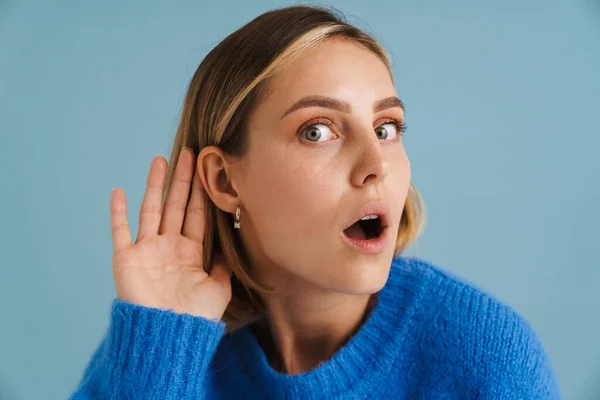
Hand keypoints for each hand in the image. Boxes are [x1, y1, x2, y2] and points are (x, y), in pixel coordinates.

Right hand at [109, 147, 231, 320]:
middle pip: (176, 205)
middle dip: (182, 181)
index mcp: (191, 252)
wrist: (169, 335)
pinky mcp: (126, 258)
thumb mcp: (219, 287)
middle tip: (187, 154)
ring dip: (155, 186)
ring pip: (151, 210)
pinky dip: (118, 213)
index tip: (205, 170)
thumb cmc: (196, 316)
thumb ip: (223, 265)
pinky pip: (120, 231)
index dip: (201, 193)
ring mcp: (147, 251)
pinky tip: (119, 191)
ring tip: (159, 160)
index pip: (196, 215)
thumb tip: (231, 248)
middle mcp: (169, 246)